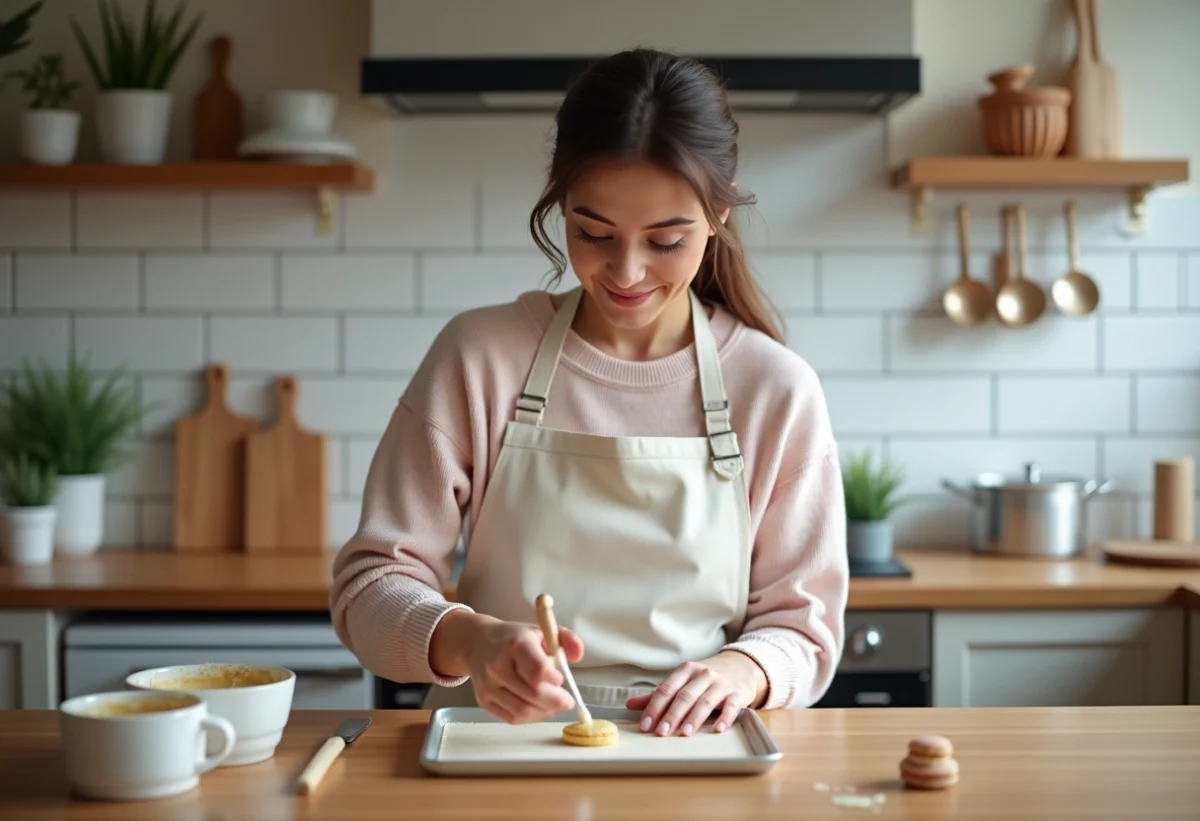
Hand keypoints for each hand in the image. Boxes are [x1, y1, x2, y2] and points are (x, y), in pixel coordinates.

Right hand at [465, 617, 585, 723]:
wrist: (478, 643)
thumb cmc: (514, 638)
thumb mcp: (541, 630)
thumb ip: (566, 639)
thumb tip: (577, 656)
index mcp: (515, 644)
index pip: (538, 670)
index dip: (555, 680)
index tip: (561, 679)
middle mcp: (498, 666)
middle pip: (533, 694)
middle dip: (556, 701)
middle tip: (567, 701)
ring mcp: (489, 686)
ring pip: (524, 710)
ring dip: (545, 711)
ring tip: (553, 704)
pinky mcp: (484, 701)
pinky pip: (513, 718)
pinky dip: (531, 717)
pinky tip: (538, 707)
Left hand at [626, 651, 766, 736]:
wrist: (740, 667)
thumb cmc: (705, 678)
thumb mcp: (682, 681)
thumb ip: (659, 694)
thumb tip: (630, 705)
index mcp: (685, 671)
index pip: (666, 689)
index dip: (654, 708)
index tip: (646, 725)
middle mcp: (702, 675)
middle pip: (684, 696)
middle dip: (672, 715)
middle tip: (662, 732)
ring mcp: (721, 684)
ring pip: (705, 701)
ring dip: (694, 718)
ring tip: (684, 733)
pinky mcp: (737, 694)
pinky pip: (731, 706)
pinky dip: (725, 718)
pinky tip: (718, 729)